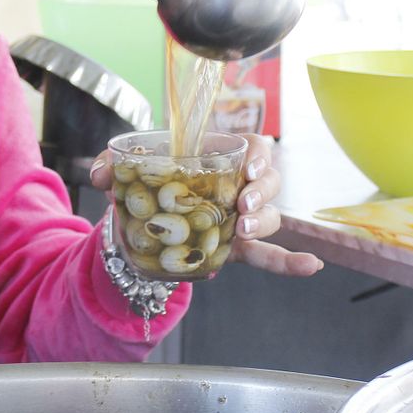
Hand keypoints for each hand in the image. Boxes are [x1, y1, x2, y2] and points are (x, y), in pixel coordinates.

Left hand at [90, 134, 322, 277]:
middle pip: (270, 180)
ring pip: (270, 215)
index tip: (248, 167)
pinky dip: (290, 261)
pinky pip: (269, 254)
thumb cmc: (146, 187)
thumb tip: (101, 174)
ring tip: (243, 229)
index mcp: (219, 157)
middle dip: (263, 190)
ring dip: (263, 221)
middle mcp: (238, 184)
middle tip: (243, 202)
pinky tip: (312, 266)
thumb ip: (110, 165)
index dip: (259, 154)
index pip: (254, 146)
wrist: (142, 226)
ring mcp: (242, 217)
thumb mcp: (126, 172)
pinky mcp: (238, 248)